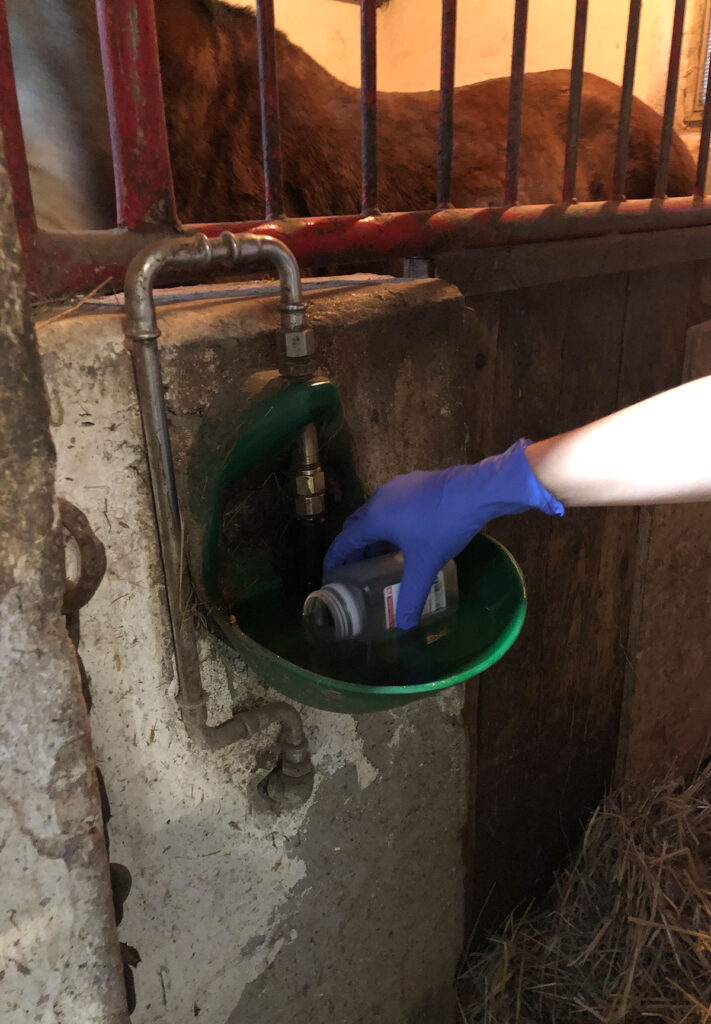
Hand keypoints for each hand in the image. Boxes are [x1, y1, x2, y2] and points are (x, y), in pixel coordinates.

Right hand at [323, 439, 562, 629]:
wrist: (476, 491)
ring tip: (383, 558)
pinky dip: (392, 523)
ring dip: (375, 536)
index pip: (343, 541)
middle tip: (358, 572)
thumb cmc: (443, 526)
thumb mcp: (425, 565)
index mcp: (374, 518)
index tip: (328, 574)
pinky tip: (409, 537)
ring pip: (377, 514)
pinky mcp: (416, 482)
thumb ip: (412, 596)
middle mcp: (379, 498)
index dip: (334, 560)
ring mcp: (398, 487)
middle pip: (357, 526)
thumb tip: (404, 627)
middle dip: (355, 550)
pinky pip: (394, 505)